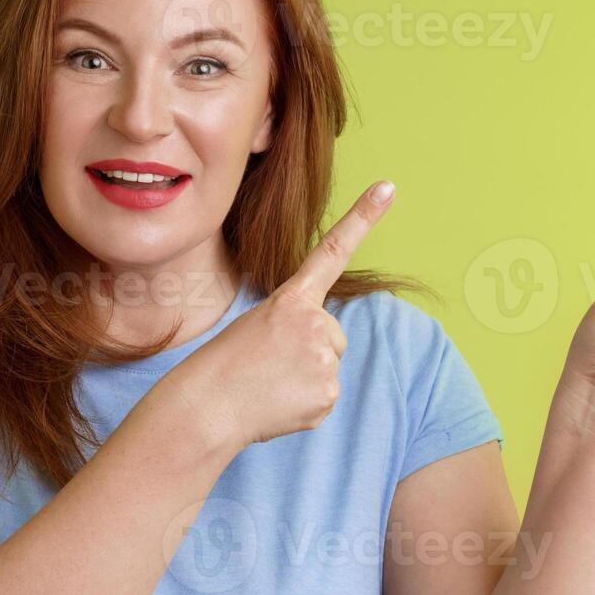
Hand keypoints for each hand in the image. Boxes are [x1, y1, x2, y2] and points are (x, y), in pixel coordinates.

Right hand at [144, 181, 395, 446]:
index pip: (331, 251)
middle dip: (309, 351)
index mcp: (291, 299)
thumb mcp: (259, 326)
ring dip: (304, 378)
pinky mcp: (327, 393)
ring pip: (329, 366)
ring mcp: (323, 358)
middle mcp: (314, 323)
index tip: (388, 187)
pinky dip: (304, 403)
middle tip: (269, 365)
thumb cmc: (224, 366)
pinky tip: (277, 404)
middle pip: (333, 336)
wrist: (206, 407)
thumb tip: (322, 353)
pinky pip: (325, 396)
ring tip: (268, 384)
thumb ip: (298, 327)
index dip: (363, 217)